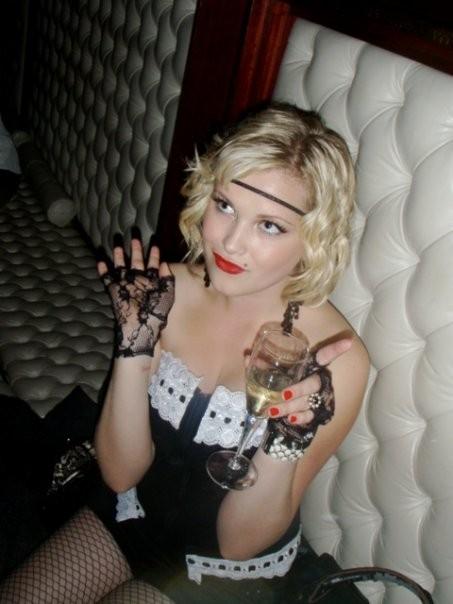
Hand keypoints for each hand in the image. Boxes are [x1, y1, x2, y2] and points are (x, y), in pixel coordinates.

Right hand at [98, 240, 174, 357]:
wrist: (142, 328)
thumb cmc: (156, 314)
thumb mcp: (167, 295)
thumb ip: (167, 279)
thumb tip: (164, 263)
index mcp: (151, 282)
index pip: (153, 264)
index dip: (154, 254)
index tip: (154, 242)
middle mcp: (138, 282)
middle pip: (136, 261)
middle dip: (136, 249)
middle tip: (135, 235)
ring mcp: (125, 286)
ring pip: (121, 266)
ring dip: (120, 256)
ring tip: (117, 243)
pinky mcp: (114, 291)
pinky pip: (107, 279)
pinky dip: (103, 270)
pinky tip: (100, 261)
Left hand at [267, 338, 350, 425]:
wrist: (286, 414)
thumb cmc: (283, 387)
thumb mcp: (274, 375)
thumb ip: (262, 365)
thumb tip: (247, 355)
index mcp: (310, 368)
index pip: (325, 357)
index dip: (335, 350)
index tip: (348, 342)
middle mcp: (317, 382)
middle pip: (314, 384)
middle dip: (299, 389)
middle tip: (283, 394)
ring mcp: (317, 399)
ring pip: (307, 402)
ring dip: (289, 407)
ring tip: (272, 410)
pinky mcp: (315, 414)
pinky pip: (309, 416)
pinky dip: (298, 418)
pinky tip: (288, 419)